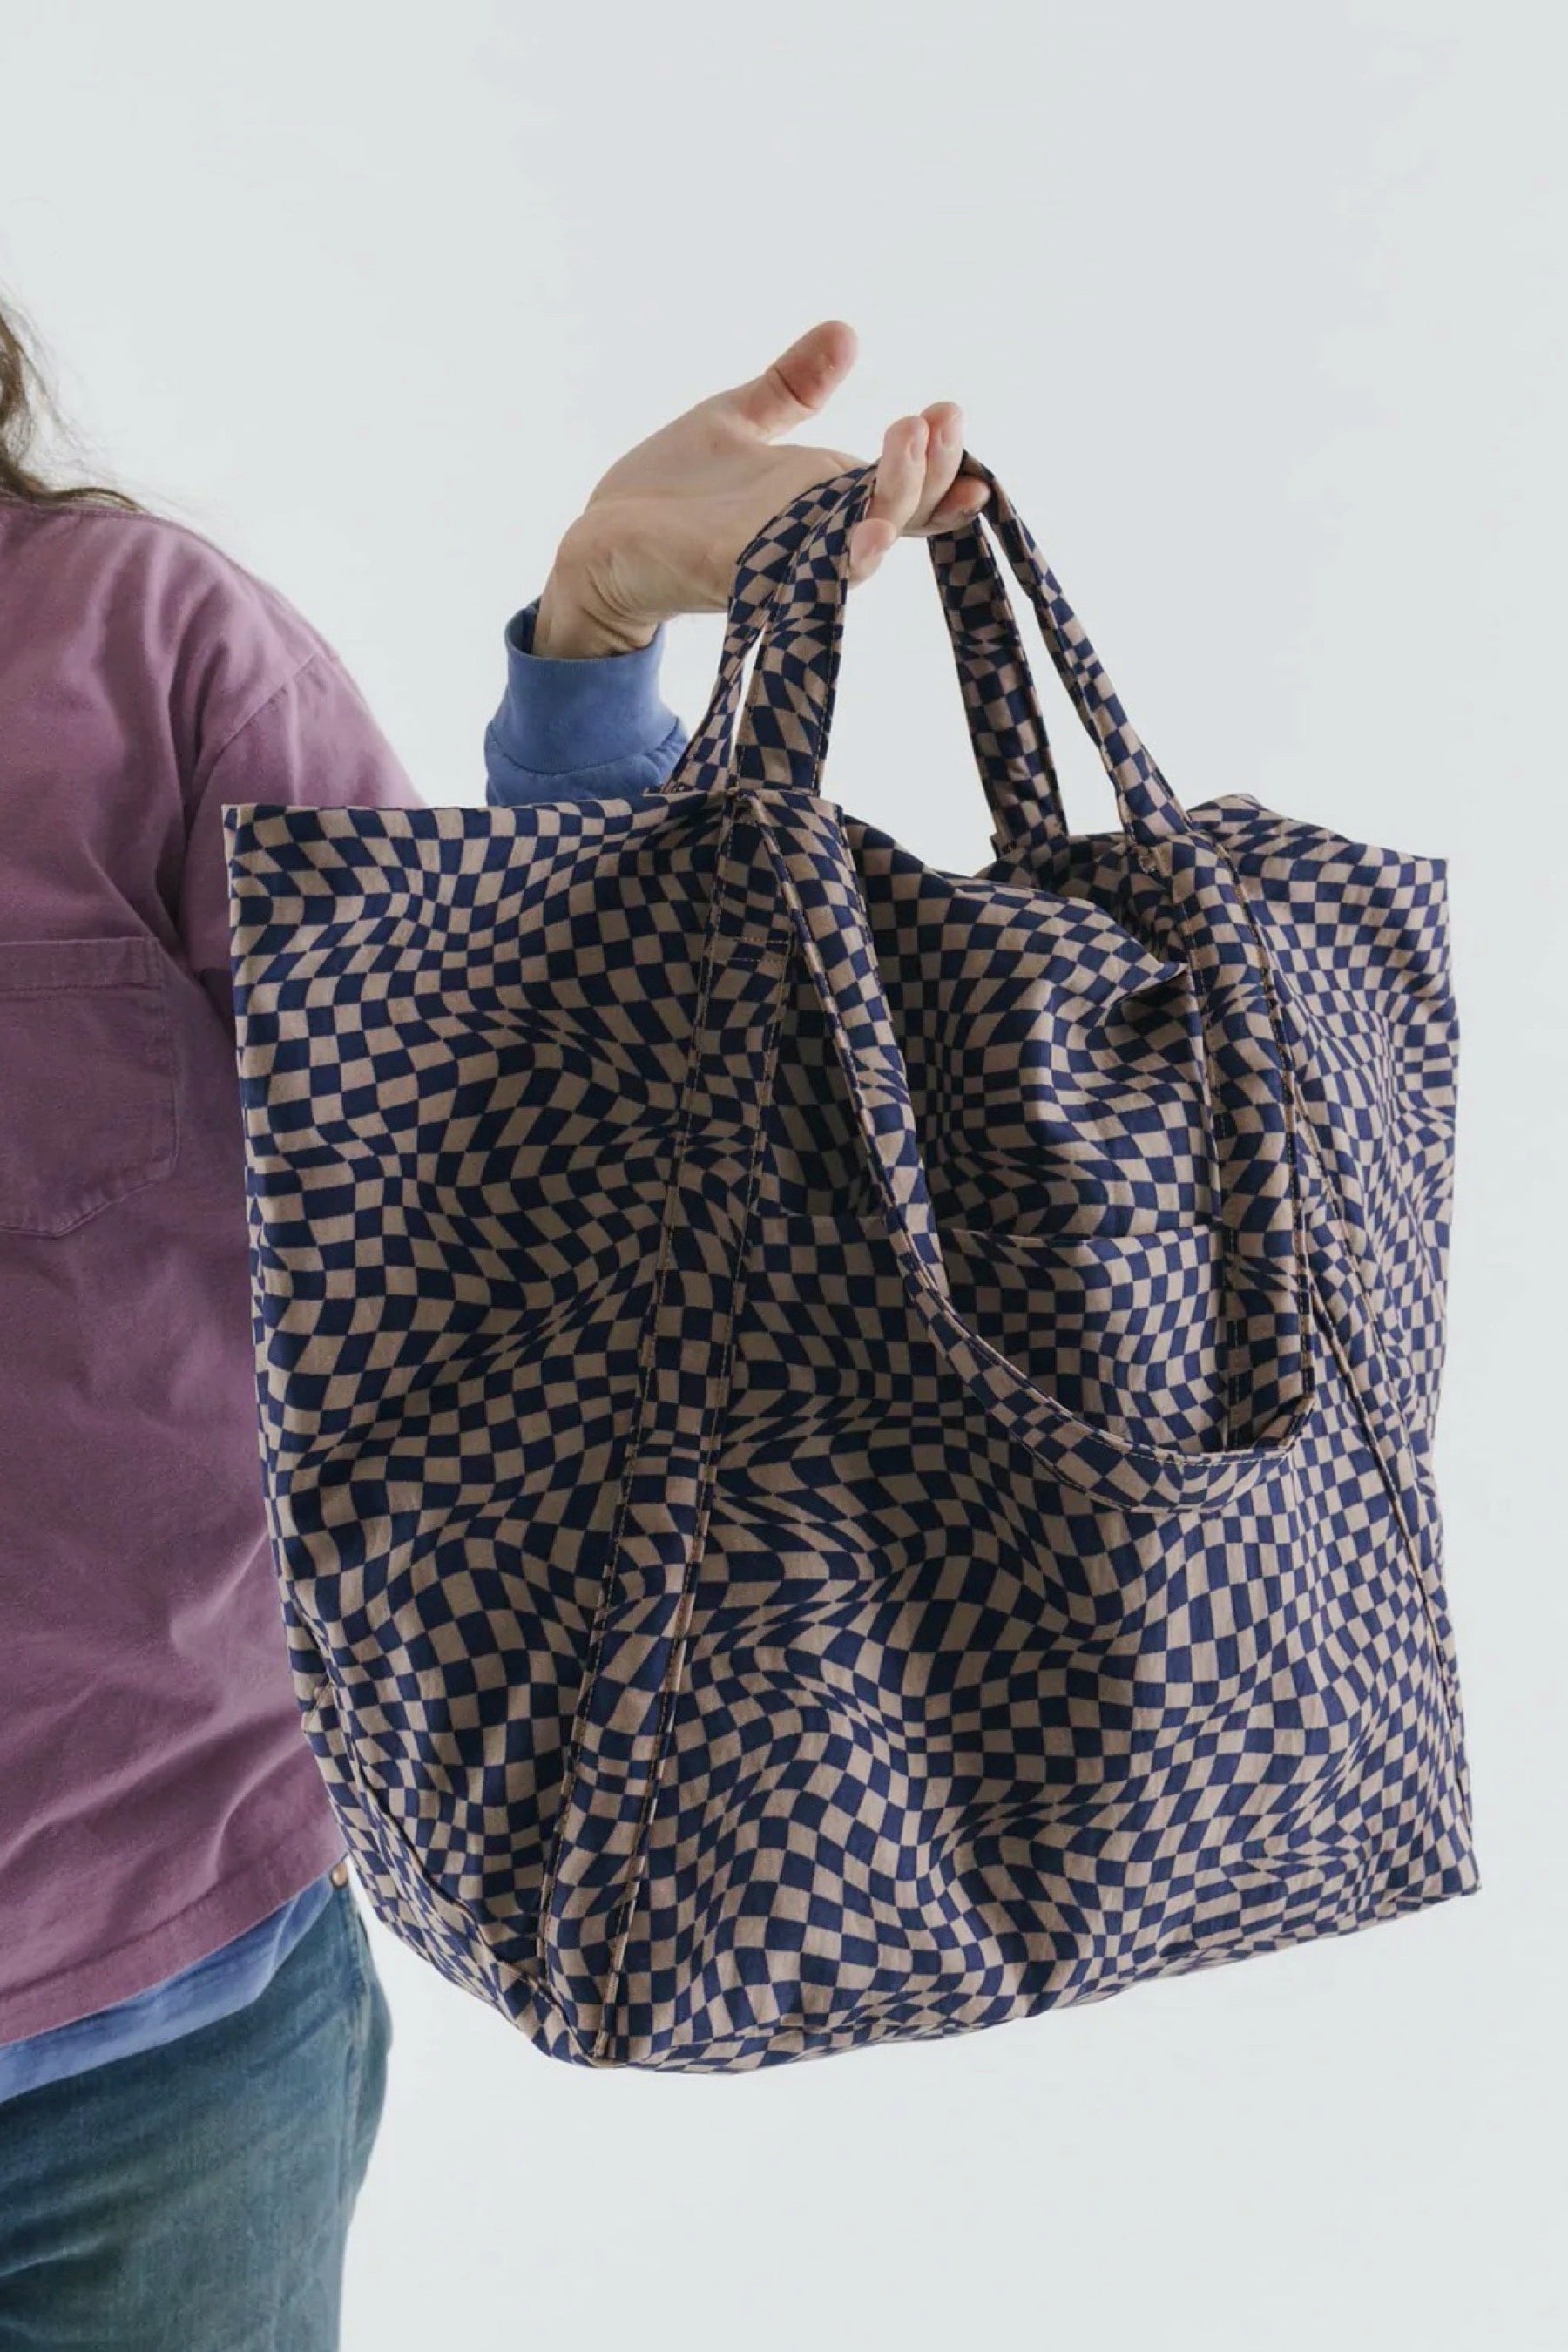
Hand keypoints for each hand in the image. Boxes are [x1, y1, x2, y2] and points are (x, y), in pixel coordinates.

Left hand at [532, 319, 989, 657]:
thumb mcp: (741, 418)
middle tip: (937, 417)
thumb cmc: (673, 490)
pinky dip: (842, 556)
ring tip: (908, 440)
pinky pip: (805, 573)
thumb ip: (795, 385)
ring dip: (895, 498)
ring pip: (863, 545)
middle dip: (928, 469)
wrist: (602, 538)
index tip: (954, 416)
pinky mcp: (743, 576)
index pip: (901, 488)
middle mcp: (816, 534)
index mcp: (822, 497)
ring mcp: (786, 559)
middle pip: (899, 513)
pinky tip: (867, 531)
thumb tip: (848, 331)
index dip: (939, 463)